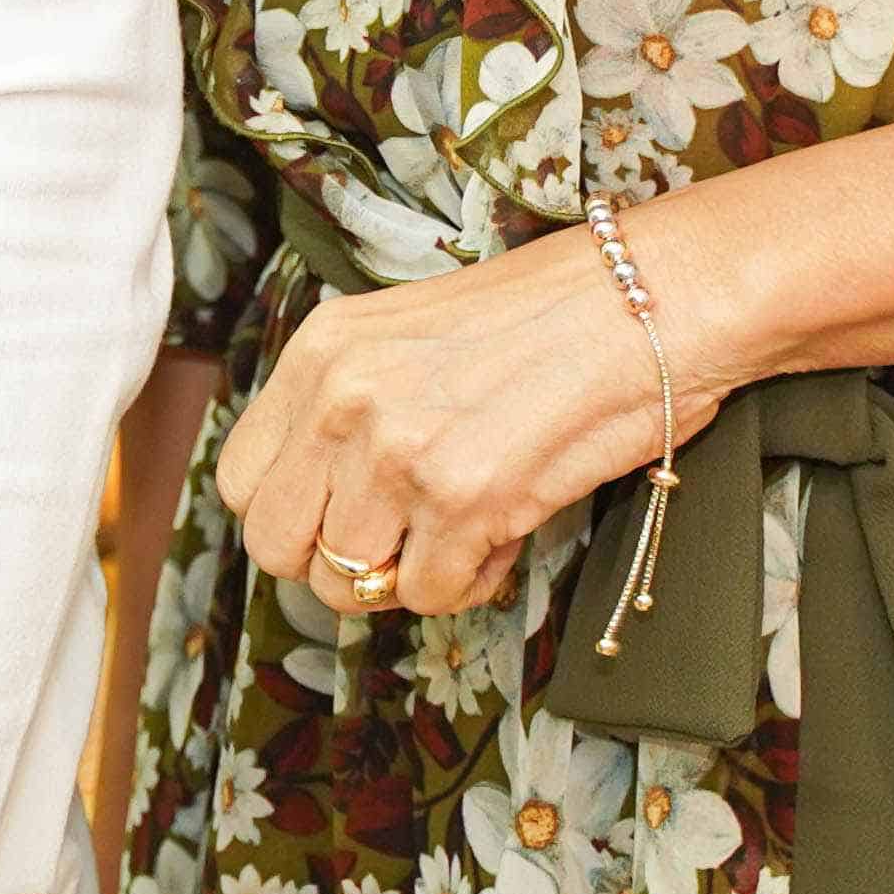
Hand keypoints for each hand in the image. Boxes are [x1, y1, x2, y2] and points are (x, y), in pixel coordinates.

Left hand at [216, 213, 752, 618]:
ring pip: (352, 584)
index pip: (239, 481)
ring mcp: (400, 452)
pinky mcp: (466, 500)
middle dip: (339, 564)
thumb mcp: (406, 334)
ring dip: (409, 574)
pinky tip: (504, 531)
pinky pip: (431, 595)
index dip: (292, 517)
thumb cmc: (547, 316)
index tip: (342, 517)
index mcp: (320, 351)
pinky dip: (470, 580)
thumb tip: (319, 500)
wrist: (654, 298)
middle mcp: (344, 398)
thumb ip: (349, 405)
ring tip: (463, 527)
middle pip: (278, 547)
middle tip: (401, 542)